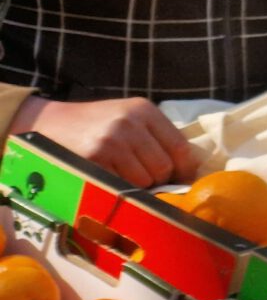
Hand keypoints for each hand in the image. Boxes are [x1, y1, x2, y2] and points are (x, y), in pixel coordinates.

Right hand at [12, 95, 193, 187]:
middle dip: (157, 180)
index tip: (183, 181)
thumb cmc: (94, 124)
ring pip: (143, 181)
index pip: (181, 147)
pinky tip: (106, 179)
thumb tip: (186, 171)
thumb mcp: (128, 117)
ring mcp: (111, 142)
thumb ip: (156, 136)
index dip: (185, 170)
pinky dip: (116, 189)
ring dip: (136, 186)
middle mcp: (130, 123)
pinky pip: (119, 187)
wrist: (46, 122)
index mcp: (144, 110)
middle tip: (142, 178)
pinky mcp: (92, 160)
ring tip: (120, 175)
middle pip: (164, 168)